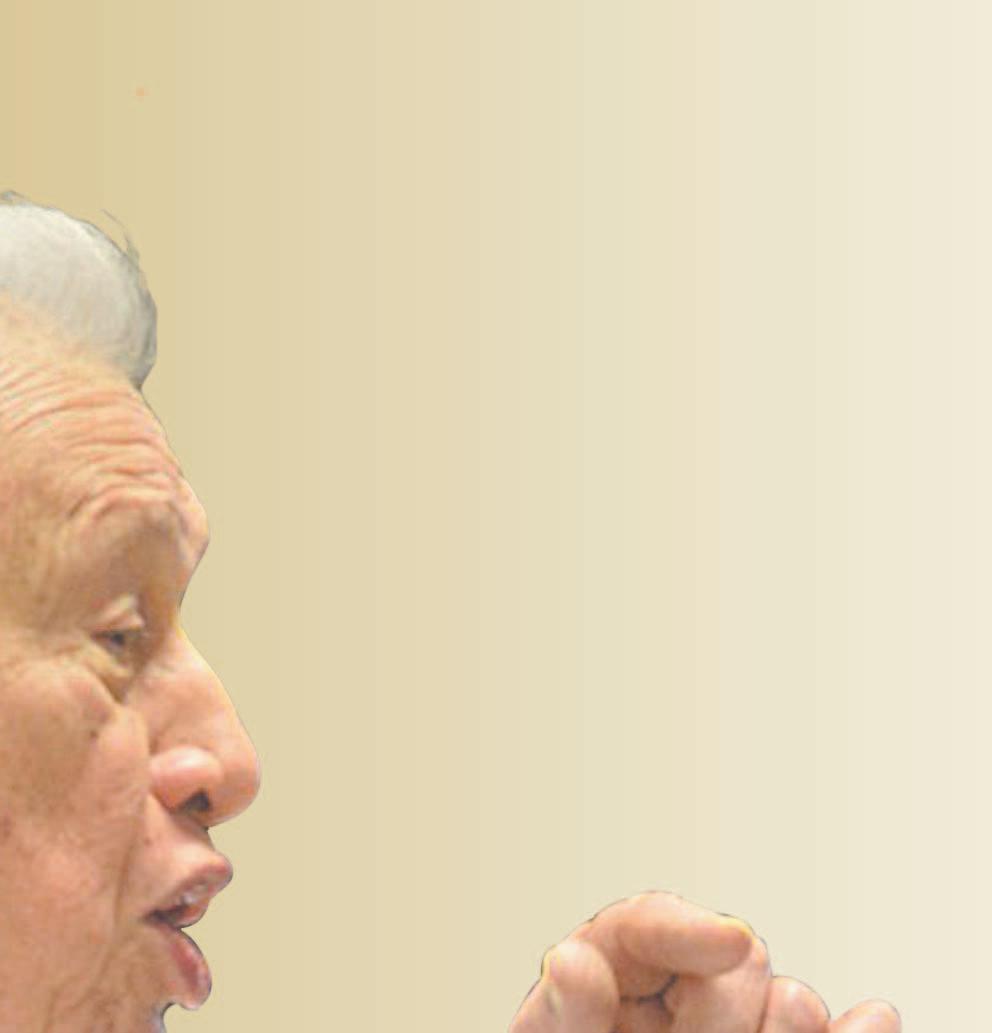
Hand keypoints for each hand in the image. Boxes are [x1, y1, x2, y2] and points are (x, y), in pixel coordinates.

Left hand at [508, 891, 900, 1032]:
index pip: (646, 926)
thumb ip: (566, 1014)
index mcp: (608, 976)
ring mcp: (732, 1030)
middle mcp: (676, 997)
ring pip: (788, 1005)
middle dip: (721, 1010)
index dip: (687, 929)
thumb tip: (571, 960)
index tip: (727, 941)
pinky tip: (873, 1022)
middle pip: (732, 963)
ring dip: (784, 1028)